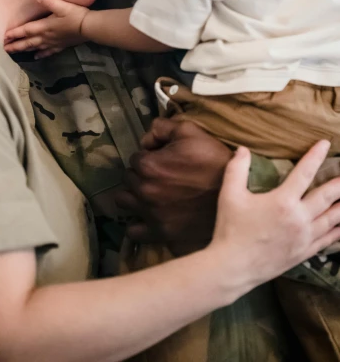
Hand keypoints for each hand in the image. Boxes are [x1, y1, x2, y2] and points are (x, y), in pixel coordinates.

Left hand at [5, 0, 88, 58]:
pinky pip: (48, 52)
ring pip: (35, 48)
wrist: (89, 27)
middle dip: (15, 45)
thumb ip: (49, 1)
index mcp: (44, 27)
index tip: (4, 37)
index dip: (14, 33)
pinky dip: (41, 54)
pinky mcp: (60, 46)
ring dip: (24, 50)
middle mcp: (46, 37)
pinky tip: (36, 56)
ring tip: (15, 53)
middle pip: (27, 42)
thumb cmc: (75, 15)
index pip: (26, 31)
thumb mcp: (62, 5)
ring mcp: (53, 43)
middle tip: (4, 49)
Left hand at [116, 119, 231, 254]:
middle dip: (141, 174)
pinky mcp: (160, 234)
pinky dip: (138, 223)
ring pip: (125, 202)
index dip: (149, 156)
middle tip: (160, 176)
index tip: (163, 159)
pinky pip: (134, 231)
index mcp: (148, 166)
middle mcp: (144, 191)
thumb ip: (162, 127)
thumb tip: (146, 139)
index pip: (135, 158)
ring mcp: (151, 215)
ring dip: (133, 196)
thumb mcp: (191, 131)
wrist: (235, 197)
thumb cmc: (214, 161)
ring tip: (149, 194)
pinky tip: (149, 216)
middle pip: (129, 178)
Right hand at [210, 140, 339, 291]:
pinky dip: (338, 231)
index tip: (325, 144)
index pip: (304, 173)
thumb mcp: (229, 195)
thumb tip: (243, 149)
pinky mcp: (304, 252)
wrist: (234, 267)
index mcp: (282, 201)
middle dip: (339, 184)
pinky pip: (328, 240)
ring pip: (332, 219)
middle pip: (326, 197)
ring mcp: (304, 237)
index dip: (315, 156)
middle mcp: (299, 218)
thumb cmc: (231, 228)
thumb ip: (237, 169)